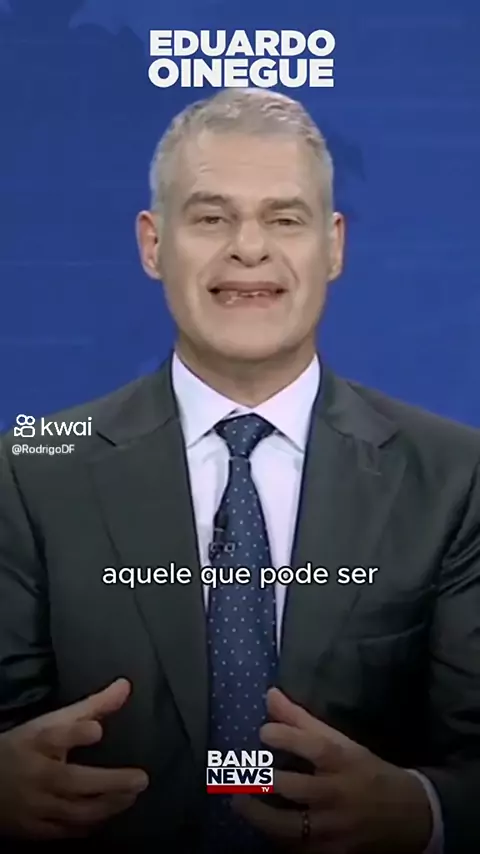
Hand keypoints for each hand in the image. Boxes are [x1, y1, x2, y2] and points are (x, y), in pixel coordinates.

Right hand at [0, 678, 147, 838]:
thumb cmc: (26, 747)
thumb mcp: (53, 722)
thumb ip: (93, 706)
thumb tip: (125, 686)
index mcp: (39, 742)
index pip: (55, 737)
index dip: (76, 733)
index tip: (97, 730)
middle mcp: (37, 775)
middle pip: (72, 781)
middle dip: (109, 782)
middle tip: (141, 779)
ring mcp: (35, 806)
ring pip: (74, 811)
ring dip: (108, 806)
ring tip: (132, 796)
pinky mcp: (34, 830)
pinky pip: (66, 831)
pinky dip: (89, 825)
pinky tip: (108, 815)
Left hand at [232, 688, 431, 853]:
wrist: (412, 816)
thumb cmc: (368, 771)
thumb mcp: (343, 743)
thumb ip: (302, 721)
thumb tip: (270, 695)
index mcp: (343, 761)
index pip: (314, 746)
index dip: (285, 737)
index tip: (263, 732)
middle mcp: (338, 794)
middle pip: (295, 788)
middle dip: (263, 780)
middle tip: (240, 773)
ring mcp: (335, 828)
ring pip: (290, 827)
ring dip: (259, 815)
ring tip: (238, 801)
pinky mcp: (333, 853)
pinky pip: (298, 849)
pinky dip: (278, 839)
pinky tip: (264, 828)